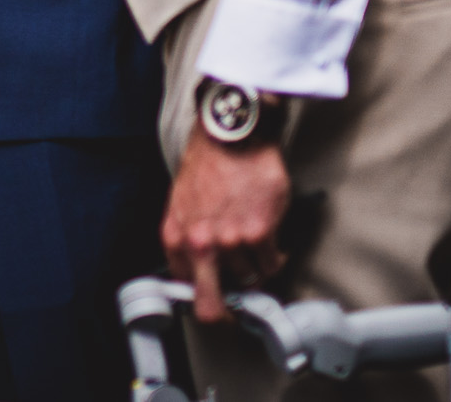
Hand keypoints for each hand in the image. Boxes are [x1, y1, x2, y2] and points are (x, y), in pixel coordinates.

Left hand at [163, 126, 291, 321]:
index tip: (217, 296)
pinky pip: (271, 264)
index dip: (205, 295)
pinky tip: (271, 241)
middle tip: (240, 306)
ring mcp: (230, 241)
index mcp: (175, 237)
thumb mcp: (181, 204)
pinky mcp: (259, 233)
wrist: (231, 137)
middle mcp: (200, 244)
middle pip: (212, 306)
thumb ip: (188, 239)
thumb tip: (200, 271)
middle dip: (227, 313)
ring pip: (249, 279)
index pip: (186, 289)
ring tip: (256, 248)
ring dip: (255, 268)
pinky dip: (275, 257)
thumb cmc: (208, 165)